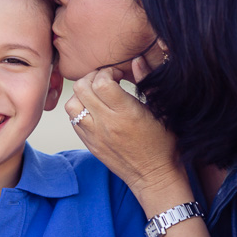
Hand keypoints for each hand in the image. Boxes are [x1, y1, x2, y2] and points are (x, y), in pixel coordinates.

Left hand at [65, 58, 188, 209]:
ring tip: (97, 94)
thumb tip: (136, 60)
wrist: (155, 176)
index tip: (118, 74)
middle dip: (92, 77)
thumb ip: (147, 82)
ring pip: (71, 105)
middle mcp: (107, 124)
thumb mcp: (162, 110)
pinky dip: (79, 109)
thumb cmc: (165, 143)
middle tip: (106, 80)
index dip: (107, 71)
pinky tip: (94, 109)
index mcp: (127, 114)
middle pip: (82, 89)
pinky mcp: (90, 145)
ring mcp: (95, 136)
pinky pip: (73, 121)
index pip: (101, 83)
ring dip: (81, 94)